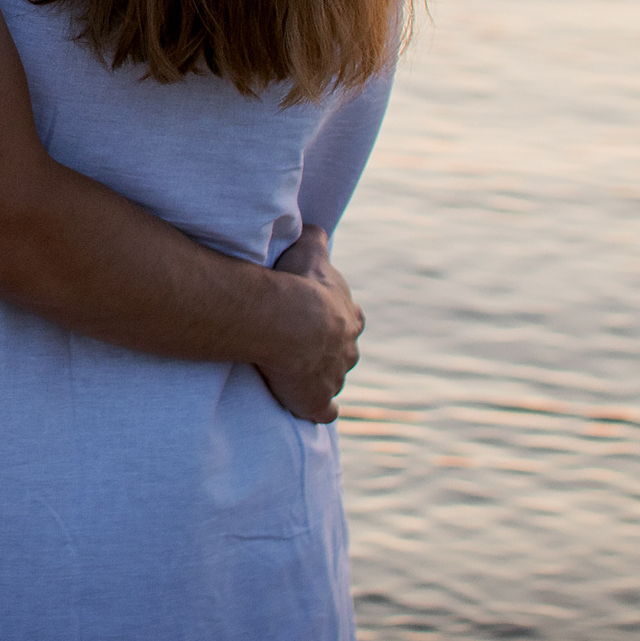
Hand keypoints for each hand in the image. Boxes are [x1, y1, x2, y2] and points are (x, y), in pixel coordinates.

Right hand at [256, 225, 362, 423]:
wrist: (288, 322)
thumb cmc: (298, 285)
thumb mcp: (310, 252)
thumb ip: (316, 240)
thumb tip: (315, 229)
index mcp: (350, 317)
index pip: (351, 320)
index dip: (336, 320)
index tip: (319, 318)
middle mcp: (349, 349)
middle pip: (345, 352)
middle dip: (331, 351)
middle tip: (307, 348)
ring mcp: (335, 377)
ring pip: (334, 380)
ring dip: (321, 379)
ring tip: (299, 376)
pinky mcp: (318, 401)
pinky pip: (324, 411)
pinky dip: (319, 411)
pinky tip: (310, 410)